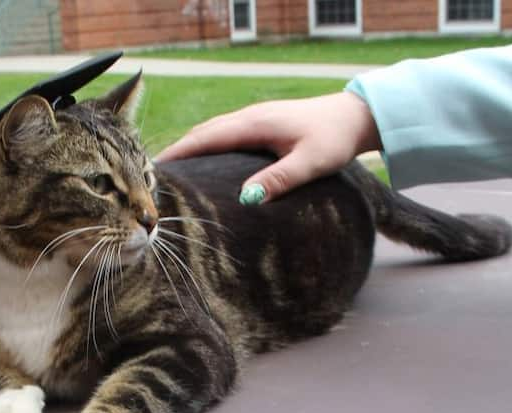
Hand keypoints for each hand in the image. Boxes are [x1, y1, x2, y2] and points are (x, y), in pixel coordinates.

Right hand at [155, 91, 381, 203]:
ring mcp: (254, 117)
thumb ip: (279, 179)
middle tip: (157, 177)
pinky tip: (205, 160)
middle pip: (203, 132)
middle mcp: (249, 117)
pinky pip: (224, 132)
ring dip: (191, 147)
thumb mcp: (310, 163)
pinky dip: (207, 144)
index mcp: (254, 124)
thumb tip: (247, 198)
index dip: (179, 152)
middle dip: (179, 151)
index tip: (156, 170)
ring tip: (174, 171)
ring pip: (212, 131)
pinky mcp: (261, 122)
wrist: (355, 115)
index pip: (206, 138)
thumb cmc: (334, 139)